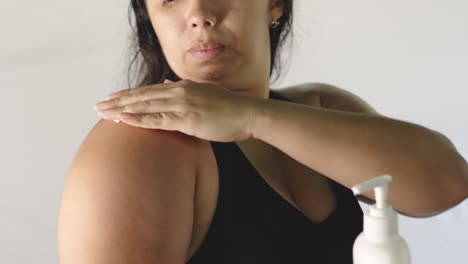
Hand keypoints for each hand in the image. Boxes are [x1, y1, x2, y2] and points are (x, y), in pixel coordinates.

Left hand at [94, 79, 256, 141]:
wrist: (248, 114)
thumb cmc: (230, 109)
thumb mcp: (205, 93)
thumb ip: (184, 89)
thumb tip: (166, 83)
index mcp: (182, 87)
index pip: (149, 90)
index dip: (129, 95)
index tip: (113, 98)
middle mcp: (178, 91)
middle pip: (141, 96)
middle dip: (117, 101)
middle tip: (97, 105)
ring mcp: (181, 104)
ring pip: (144, 106)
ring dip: (121, 109)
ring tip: (102, 113)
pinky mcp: (186, 119)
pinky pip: (156, 120)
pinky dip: (137, 119)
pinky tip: (122, 120)